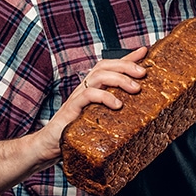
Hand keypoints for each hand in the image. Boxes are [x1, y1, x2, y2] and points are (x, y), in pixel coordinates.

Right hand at [29, 47, 147, 165]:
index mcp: (92, 86)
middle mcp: (84, 87)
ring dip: (119, 79)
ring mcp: (77, 96)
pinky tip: (117, 104)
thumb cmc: (75, 128)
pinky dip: (104, 97)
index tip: (144, 51)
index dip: (126, 57)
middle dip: (126, 66)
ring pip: (98, 77)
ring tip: (135, 88)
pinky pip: (88, 95)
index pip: (109, 65)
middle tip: (143, 73)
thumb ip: (112, 104)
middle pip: (104, 66)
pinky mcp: (72, 108)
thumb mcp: (98, 115)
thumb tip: (133, 100)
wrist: (50, 144)